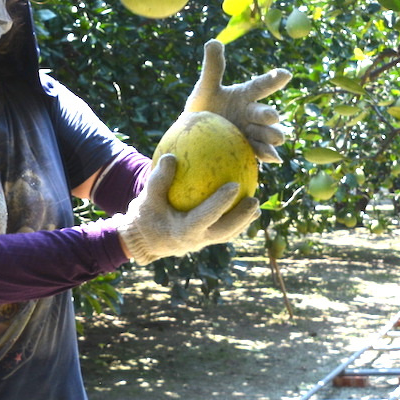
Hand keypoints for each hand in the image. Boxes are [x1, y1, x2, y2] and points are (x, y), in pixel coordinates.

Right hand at [116, 155, 259, 263]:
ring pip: (228, 235)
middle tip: (254, 199)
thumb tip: (171, 156)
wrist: (143, 239)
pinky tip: (244, 206)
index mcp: (182, 231)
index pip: (206, 217)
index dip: (221, 203)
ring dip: (243, 221)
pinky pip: (223, 231)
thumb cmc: (146, 214)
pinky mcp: (204, 241)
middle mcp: (196, 240)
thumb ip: (158, 179)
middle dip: (242, 218)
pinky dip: (235, 220)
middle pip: (224, 232)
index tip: (234, 185)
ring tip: (256, 205)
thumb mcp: (147, 196)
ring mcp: (202, 243)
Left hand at [183, 39, 290, 160]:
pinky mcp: (248, 149)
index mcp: (245, 95)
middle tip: (272, 116)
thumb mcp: (206, 88)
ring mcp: (251, 132)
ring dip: (272, 136)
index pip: (261, 85)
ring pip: (266, 133)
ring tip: (276, 139)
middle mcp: (252, 113)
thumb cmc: (202, 108)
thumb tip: (214, 41)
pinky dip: (268, 154)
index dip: (273, 80)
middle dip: (269, 114)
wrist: (194, 136)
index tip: (286, 74)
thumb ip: (213, 67)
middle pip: (264, 112)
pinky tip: (274, 158)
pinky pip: (259, 151)